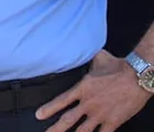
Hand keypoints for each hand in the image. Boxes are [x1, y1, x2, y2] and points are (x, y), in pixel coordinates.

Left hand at [36, 50, 151, 131]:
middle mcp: (88, 103)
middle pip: (67, 120)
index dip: (48, 109)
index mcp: (82, 88)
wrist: (137, 76)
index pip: (61, 101)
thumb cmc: (119, 66)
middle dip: (55, 128)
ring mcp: (100, 114)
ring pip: (82, 130)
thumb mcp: (98, 58)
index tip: (38, 116)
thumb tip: (83, 52)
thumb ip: (88, 59)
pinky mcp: (113, 121)